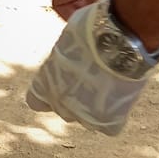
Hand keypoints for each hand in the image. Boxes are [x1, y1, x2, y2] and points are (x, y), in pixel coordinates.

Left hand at [26, 0, 157, 135]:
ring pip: (88, 120)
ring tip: (111, 85)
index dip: (50, 93)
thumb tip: (71, 51)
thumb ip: (64, 56)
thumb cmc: (93, 30)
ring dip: (96, 108)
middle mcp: (59, 104)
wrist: (120, 40)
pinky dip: (116, 116)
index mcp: (43, 84)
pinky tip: (122, 99)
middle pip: (65, 110)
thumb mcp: (68, 39)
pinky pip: (110, 127)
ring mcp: (84, 116)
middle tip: (94, 78)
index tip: (63, 83)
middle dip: (76, 98)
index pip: (36, 101)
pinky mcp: (108, 123)